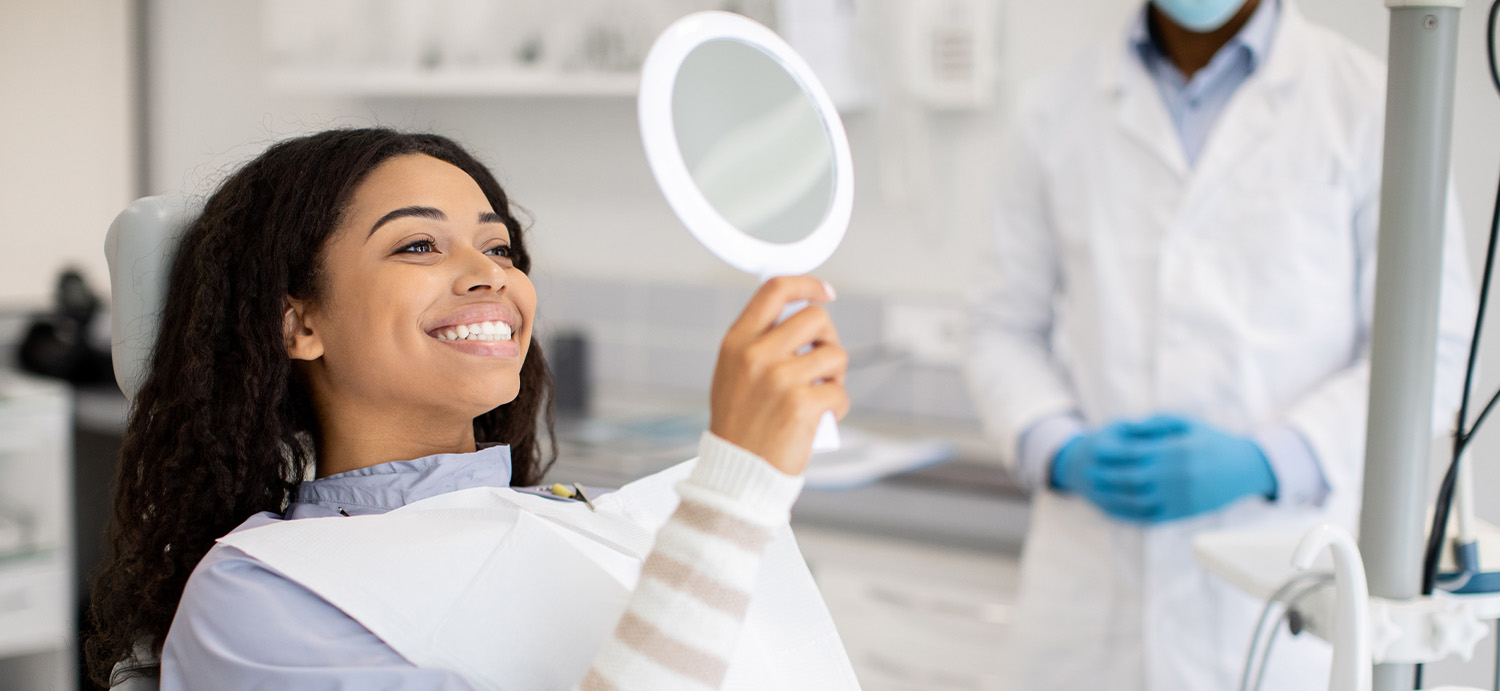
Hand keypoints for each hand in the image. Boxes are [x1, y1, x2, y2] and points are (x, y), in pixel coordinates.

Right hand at [709, 276, 847, 474]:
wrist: (738, 472)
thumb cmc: (739, 426)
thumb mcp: (732, 374)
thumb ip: (758, 343)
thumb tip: (800, 317)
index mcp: (737, 343)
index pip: (775, 290)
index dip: (807, 284)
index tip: (824, 292)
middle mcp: (756, 355)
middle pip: (816, 317)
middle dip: (828, 338)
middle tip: (824, 362)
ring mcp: (780, 379)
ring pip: (835, 355)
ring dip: (835, 375)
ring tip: (820, 394)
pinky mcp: (802, 404)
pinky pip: (839, 392)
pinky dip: (837, 406)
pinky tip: (821, 418)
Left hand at [1088, 414, 1276, 523]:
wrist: (1245, 468)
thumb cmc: (1213, 441)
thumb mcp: (1187, 424)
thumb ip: (1156, 424)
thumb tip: (1127, 428)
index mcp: (1174, 451)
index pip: (1133, 453)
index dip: (1110, 453)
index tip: (1095, 451)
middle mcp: (1175, 476)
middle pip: (1129, 478)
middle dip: (1105, 475)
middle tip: (1088, 473)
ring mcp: (1178, 497)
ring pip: (1136, 500)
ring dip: (1112, 497)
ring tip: (1097, 492)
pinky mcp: (1183, 513)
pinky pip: (1150, 517)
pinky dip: (1129, 515)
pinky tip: (1116, 509)